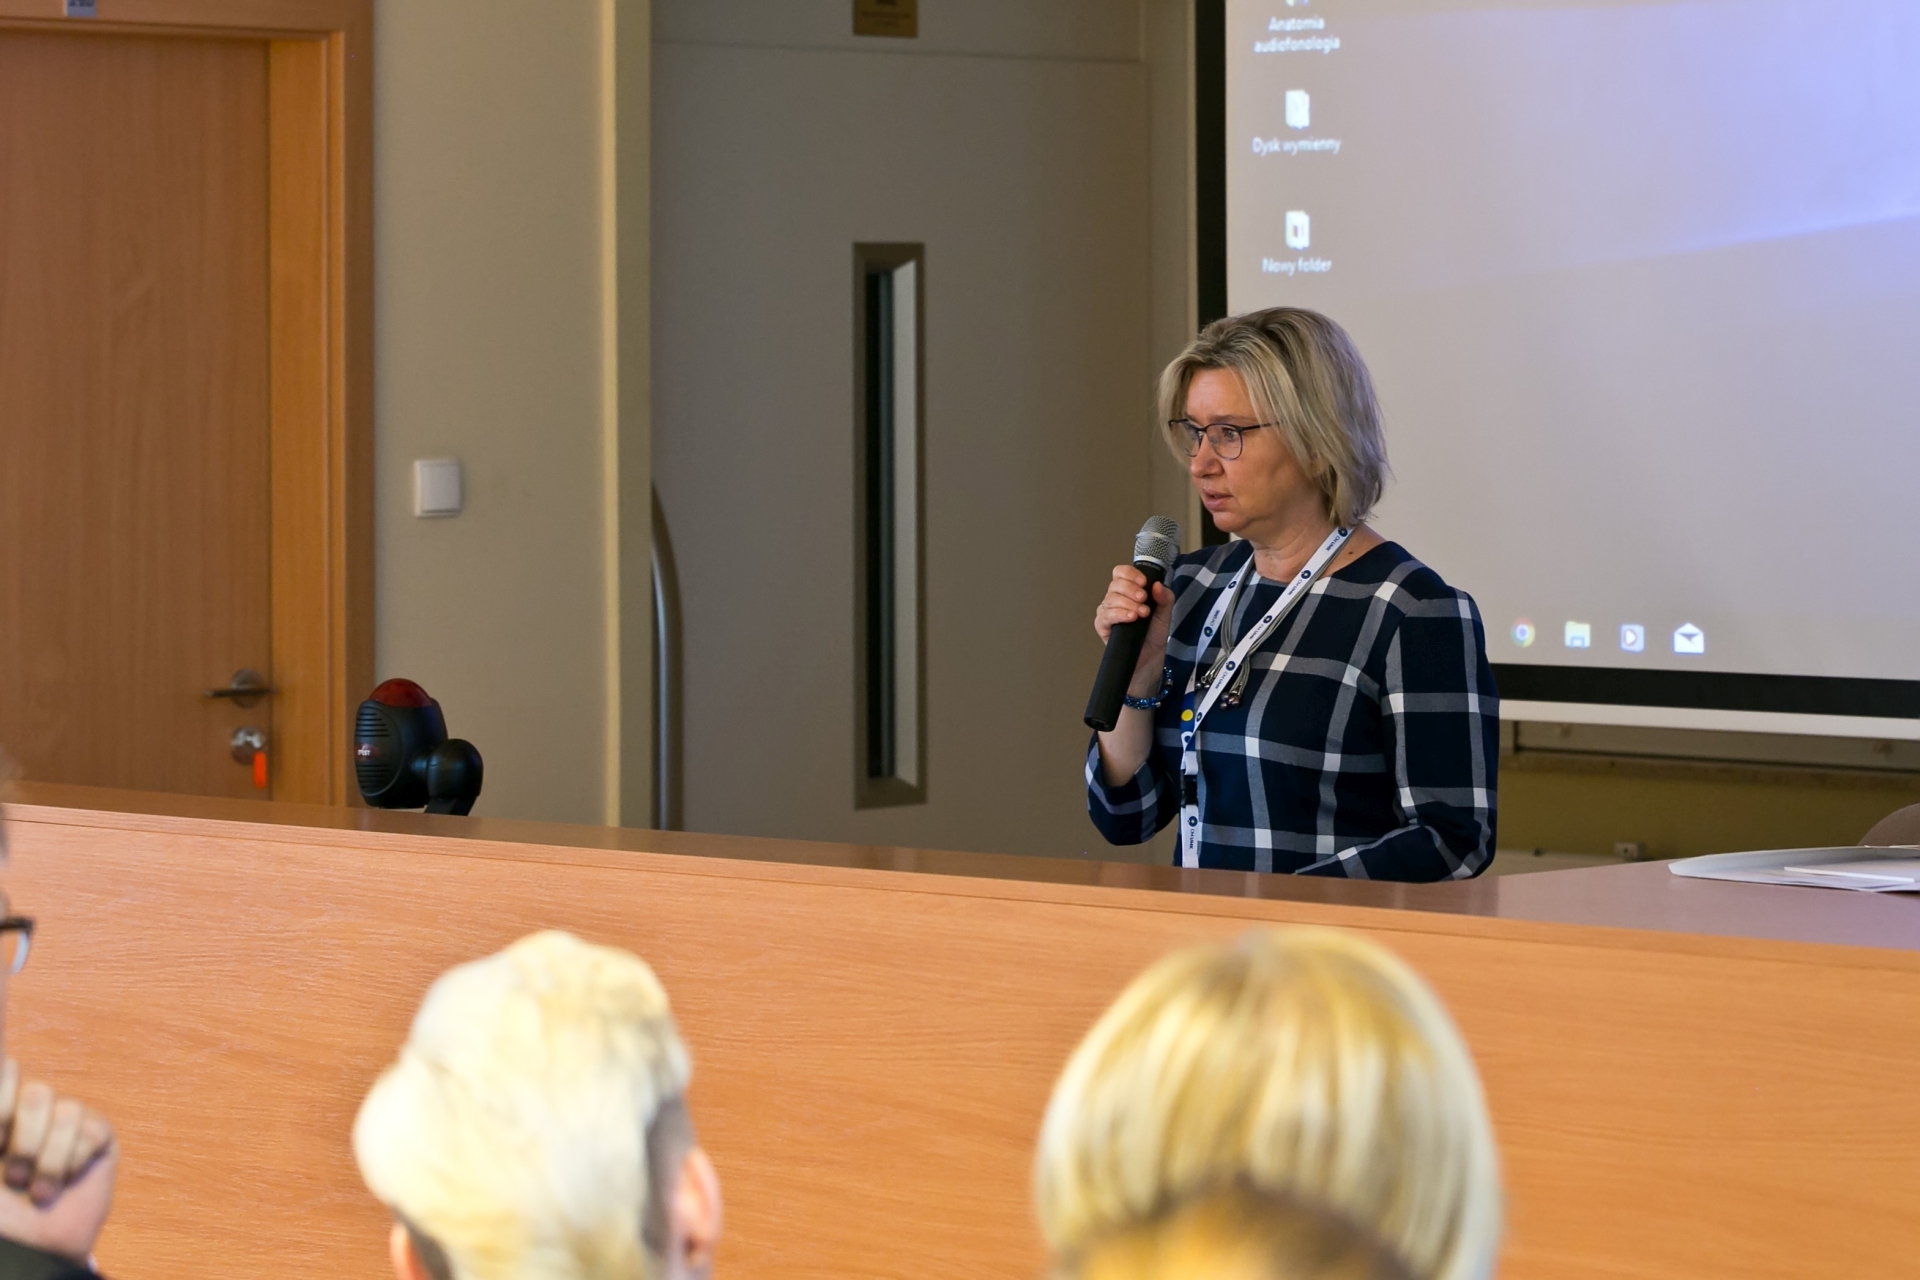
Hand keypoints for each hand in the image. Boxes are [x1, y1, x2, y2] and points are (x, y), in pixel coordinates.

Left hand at [0, 1060, 115, 1261]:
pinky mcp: (97, 1137)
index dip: (4, 1088)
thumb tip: (5, 1065)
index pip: (6, 1069)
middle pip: (33, 1089)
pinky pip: (89, 1132)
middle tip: (10, 1172)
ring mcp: (67, 1121)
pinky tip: (63, 1184)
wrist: (32, 1247)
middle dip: (21, 1137)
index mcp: (1, 1113)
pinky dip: (70, 1165)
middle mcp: (32, 1111)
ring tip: (37, 1189)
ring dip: (46, 1159)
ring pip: (64, 1110)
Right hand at [1094, 565, 1175, 697]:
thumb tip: (1158, 585)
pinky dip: (1119, 614)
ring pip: (1111, 598)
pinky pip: (1106, 615)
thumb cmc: (1153, 633)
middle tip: (1144, 599)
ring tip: (1142, 613)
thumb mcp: (1165, 612)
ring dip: (1128, 604)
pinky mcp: (1103, 625)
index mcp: (1128, 591)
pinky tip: (1130, 617)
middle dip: (1131, 590)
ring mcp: (1107, 611)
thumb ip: (1164, 597)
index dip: (1130, 574)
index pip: (1121, 573)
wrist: (1150, 657)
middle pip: (1115, 584)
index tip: (1144, 582)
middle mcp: (1116, 599)